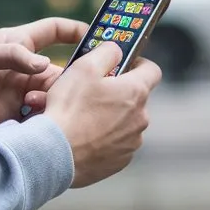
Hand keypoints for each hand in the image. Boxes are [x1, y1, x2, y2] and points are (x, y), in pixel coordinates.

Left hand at [0, 17, 87, 140]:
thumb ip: (10, 55)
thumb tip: (45, 65)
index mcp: (15, 45)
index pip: (53, 32)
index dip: (76, 32)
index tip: (101, 37)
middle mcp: (22, 70)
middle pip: (62, 71)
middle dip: (77, 79)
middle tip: (90, 89)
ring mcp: (20, 96)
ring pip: (56, 98)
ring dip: (61, 103)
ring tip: (54, 110)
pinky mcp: (15, 120)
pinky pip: (42, 120)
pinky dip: (51, 123)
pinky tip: (54, 128)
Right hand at [44, 41, 161, 186]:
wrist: (56, 153)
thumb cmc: (69, 109)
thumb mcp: (83, 67)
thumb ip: (106, 52)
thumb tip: (116, 49)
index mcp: (135, 92)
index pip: (152, 70)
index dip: (137, 63)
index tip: (122, 64)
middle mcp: (141, 118)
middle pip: (135, 98)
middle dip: (116, 93)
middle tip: (90, 92)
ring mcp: (132, 142)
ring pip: (124, 121)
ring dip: (109, 116)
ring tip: (82, 117)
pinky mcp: (120, 160)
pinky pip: (115, 143)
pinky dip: (103, 138)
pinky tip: (83, 136)